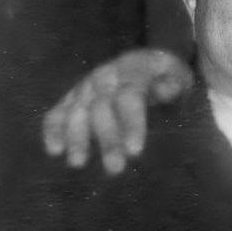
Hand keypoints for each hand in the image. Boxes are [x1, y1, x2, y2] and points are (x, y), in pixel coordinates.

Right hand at [40, 49, 192, 174]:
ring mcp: (85, 86)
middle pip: (102, 108)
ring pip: (76, 111)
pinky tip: (54, 151)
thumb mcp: (178, 76)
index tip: (136, 151)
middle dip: (107, 140)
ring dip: (76, 138)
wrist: (145, 62)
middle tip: (115, 169)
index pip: (130, 96)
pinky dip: (53, 130)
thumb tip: (168, 89)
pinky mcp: (72, 97)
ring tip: (78, 163)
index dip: (131, 123)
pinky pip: (57, 112)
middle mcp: (105, 76)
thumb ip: (173, 85)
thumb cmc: (166, 77)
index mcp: (132, 69)